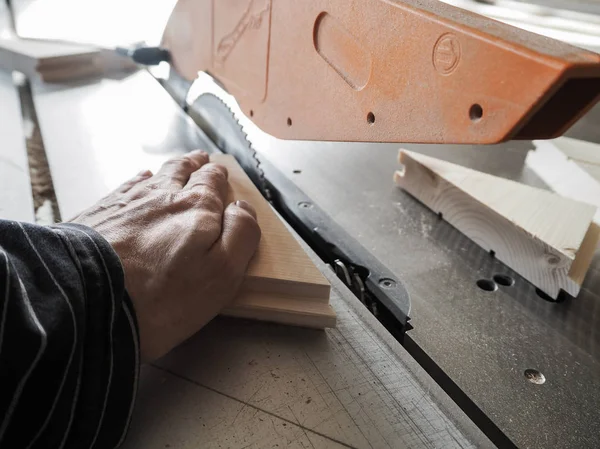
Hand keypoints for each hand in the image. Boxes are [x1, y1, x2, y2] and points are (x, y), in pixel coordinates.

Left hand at [70, 150, 260, 361]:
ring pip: (154, 175)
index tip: (221, 172)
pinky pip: (124, 187)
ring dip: (169, 168)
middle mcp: (163, 195)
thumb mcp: (222, 273)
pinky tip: (138, 179)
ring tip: (178, 164)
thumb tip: (241, 206)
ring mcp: (127, 202)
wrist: (86, 298)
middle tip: (202, 159)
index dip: (218, 176)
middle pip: (182, 171)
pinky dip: (137, 180)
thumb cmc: (162, 294)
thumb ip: (241, 234)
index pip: (212, 181)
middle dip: (195, 164)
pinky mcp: (98, 213)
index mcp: (197, 207)